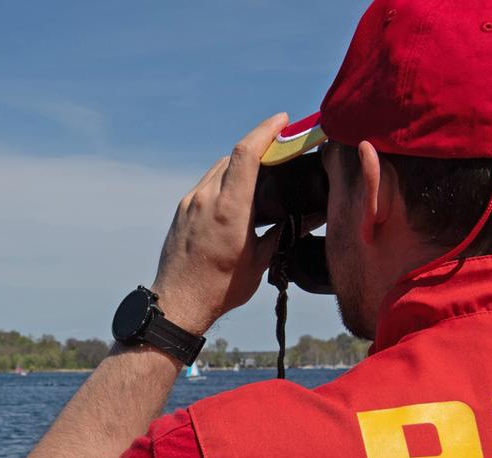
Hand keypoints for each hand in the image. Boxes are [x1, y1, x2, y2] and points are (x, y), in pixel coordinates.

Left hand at [151, 113, 289, 333]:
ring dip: (240, 163)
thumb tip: (313, 215)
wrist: (177, 304)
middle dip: (259, 145)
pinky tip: (239, 193)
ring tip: (263, 170)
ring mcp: (190, 202)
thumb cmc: (220, 288)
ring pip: (218, 168)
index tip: (283, 120)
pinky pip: (206, 183)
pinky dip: (225, 179)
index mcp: (229, 209)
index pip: (245, 153)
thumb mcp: (260, 262)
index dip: (266, 130)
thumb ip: (285, 232)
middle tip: (281, 146)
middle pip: (233, 156)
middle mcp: (205, 198)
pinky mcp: (182, 210)